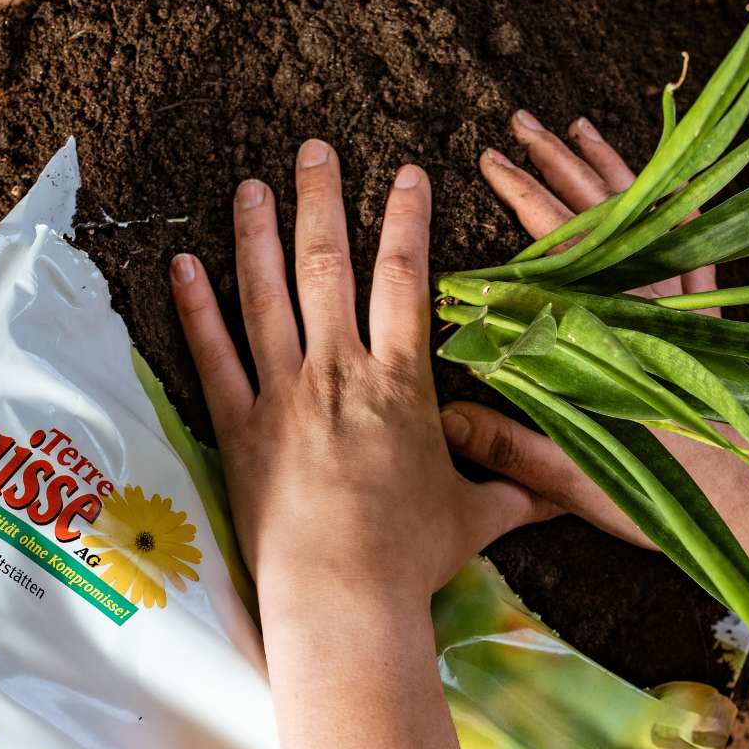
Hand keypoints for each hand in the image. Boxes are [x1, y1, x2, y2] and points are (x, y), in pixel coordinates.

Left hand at [169, 138, 550, 620]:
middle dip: (322, 201)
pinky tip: (184, 266)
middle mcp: (340, 372)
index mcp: (400, 382)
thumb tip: (565, 495)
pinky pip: (212, 356)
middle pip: (329, 266)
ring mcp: (284, 394)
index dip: (408, 219)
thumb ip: (514, 491)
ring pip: (265, 296)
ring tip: (251, 186)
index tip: (407, 173)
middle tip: (313, 150)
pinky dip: (196, 309)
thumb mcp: (474, 518)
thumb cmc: (411, 558)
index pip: (406, 279)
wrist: (344, 598)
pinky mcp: (239, 426)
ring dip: (257, 234)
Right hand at [443, 111, 732, 548]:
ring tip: (574, 128)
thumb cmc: (666, 493)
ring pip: (646, 217)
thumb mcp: (578, 477)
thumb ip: (512, 446)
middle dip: (556, 164)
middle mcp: (650, 303)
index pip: (561, 246)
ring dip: (607, 169)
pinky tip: (660, 182)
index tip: (490, 162)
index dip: (524, 198)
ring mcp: (683, 304)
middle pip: (600, 214)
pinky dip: (672, 207)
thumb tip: (445, 415)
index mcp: (611, 330)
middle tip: (518, 126)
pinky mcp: (705, 317)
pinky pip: (692, 244)